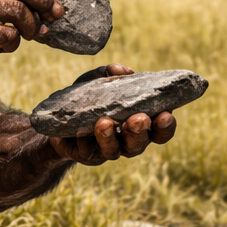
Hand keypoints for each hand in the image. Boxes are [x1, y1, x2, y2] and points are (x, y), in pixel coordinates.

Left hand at [47, 64, 177, 164]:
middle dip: (139, 132)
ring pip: (114, 151)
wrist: (61, 118)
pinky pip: (87, 152)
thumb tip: (122, 71)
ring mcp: (107, 150)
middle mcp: (127, 141)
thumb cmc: (90, 97)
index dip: (165, 127)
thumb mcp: (99, 80)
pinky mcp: (86, 155)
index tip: (165, 115)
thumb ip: (112, 74)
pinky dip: (84, 141)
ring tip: (104, 123)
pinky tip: (81, 132)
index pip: (159, 131)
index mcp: (139, 123)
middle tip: (138, 119)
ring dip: (110, 138)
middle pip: (139, 144)